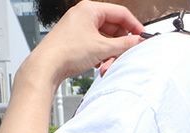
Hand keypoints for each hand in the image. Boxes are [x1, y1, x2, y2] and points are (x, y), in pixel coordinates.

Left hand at [23, 0, 143, 84]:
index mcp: (90, 9)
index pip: (121, 13)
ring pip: (105, 39)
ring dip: (110, 53)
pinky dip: (102, 56)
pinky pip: (97, 46)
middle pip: (113, 27)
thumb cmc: (67, 51)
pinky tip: (99, 66)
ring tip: (107, 65)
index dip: (134, 26)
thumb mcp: (102, 48)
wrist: (47, 66)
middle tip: (126, 55)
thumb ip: (124, 44)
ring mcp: (80, 28)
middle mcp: (84, 15)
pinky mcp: (77, 41)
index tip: (142, 38)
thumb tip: (138, 41)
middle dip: (120, 45)